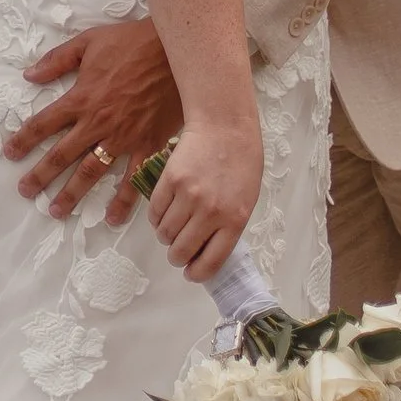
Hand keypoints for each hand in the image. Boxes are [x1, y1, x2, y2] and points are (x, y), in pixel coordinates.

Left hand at [5, 17, 182, 224]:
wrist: (176, 52)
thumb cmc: (133, 43)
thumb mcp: (89, 42)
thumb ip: (57, 60)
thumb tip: (29, 74)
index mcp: (80, 98)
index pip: (43, 124)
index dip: (24, 140)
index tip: (10, 154)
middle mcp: (96, 123)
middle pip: (61, 155)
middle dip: (40, 175)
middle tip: (25, 191)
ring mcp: (122, 137)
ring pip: (90, 172)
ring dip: (72, 193)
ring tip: (56, 211)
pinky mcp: (147, 145)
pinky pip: (132, 178)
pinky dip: (123, 200)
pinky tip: (112, 217)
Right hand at [145, 111, 264, 284]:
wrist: (225, 127)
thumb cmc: (241, 164)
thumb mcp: (246, 200)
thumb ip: (227, 227)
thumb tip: (205, 250)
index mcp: (234, 220)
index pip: (211, 262)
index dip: (197, 273)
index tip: (191, 272)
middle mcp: (210, 212)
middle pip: (181, 251)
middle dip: (177, 257)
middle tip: (178, 251)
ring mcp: (188, 196)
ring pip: (164, 233)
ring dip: (165, 235)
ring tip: (172, 226)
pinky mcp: (169, 181)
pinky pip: (154, 211)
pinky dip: (156, 217)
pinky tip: (164, 210)